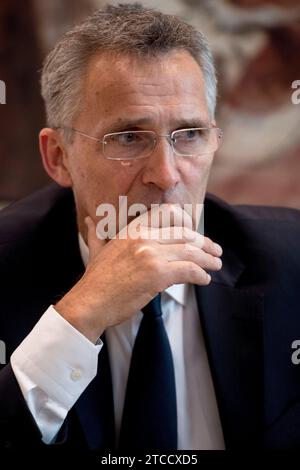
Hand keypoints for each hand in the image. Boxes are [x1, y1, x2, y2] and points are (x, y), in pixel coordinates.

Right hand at [55, 205, 222, 342]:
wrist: (89, 303)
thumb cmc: (95, 280)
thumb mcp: (96, 250)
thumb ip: (96, 233)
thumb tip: (89, 220)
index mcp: (131, 229)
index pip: (167, 213)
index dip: (187, 221)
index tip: (197, 233)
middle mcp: (143, 237)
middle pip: (185, 234)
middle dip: (205, 243)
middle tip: (215, 251)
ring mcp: (150, 255)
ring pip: (191, 252)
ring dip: (208, 259)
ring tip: (216, 265)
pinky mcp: (157, 275)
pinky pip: (189, 270)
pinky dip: (201, 275)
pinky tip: (205, 280)